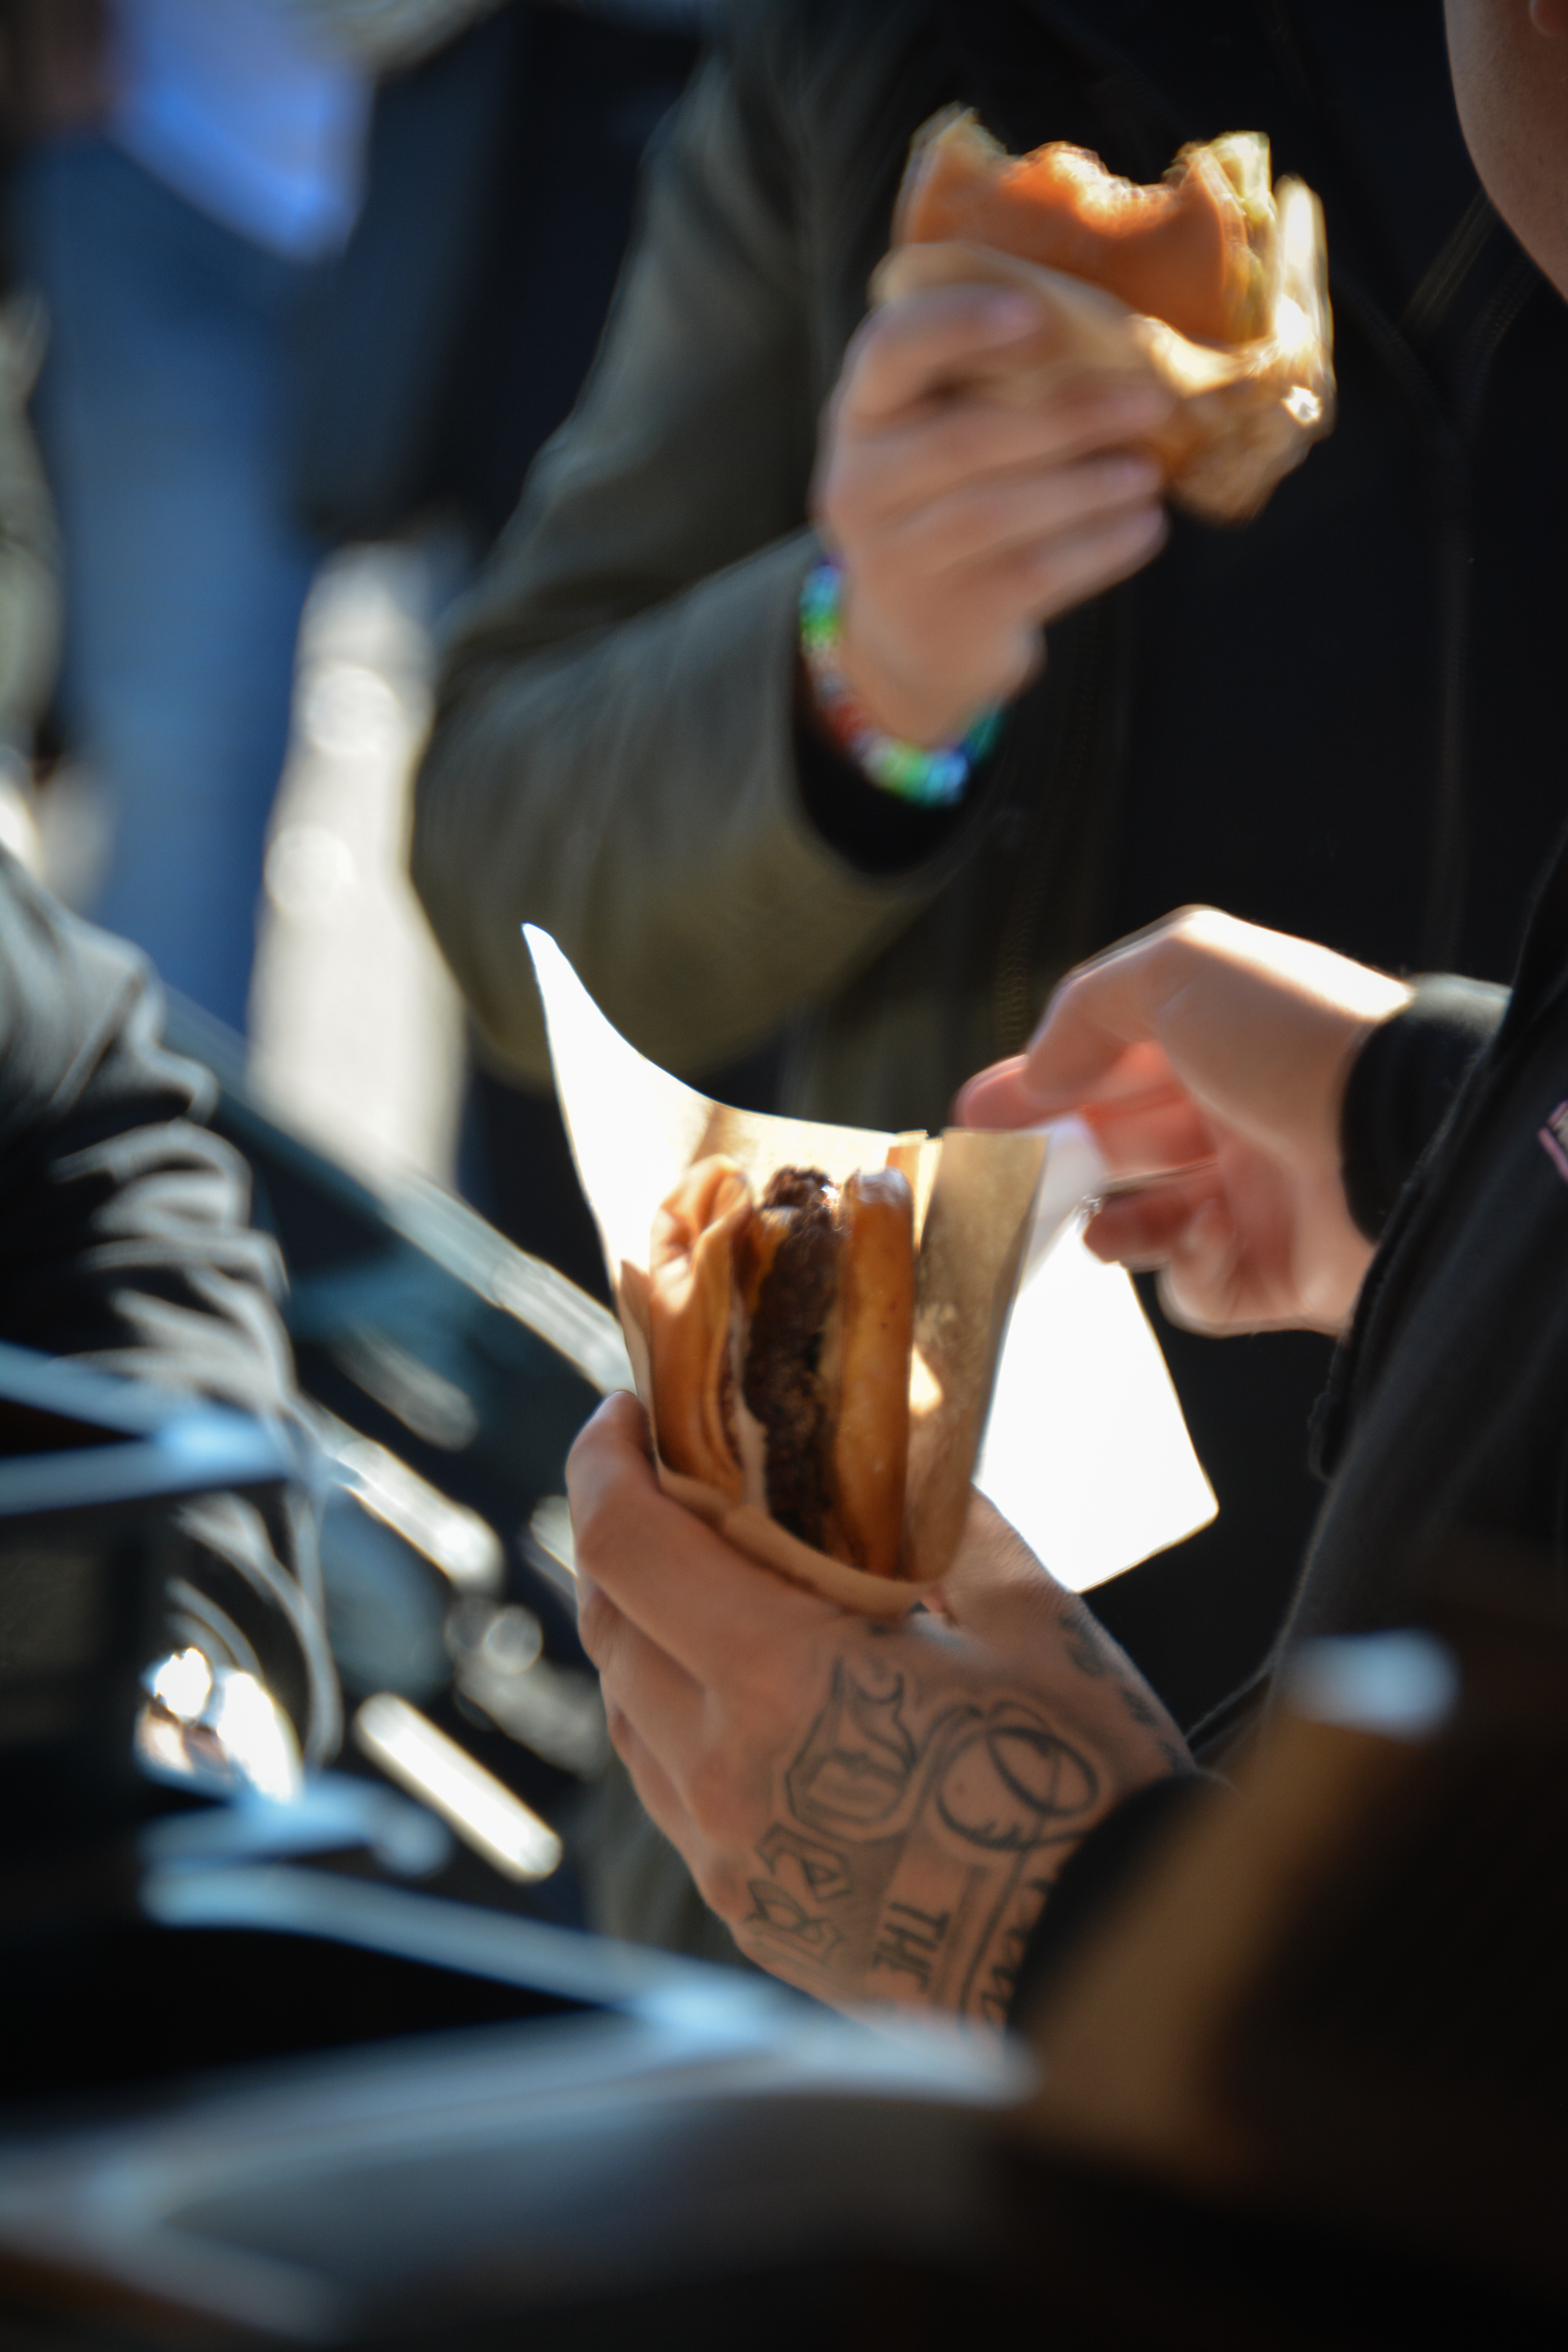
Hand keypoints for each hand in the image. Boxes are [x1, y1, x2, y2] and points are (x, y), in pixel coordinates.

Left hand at [569, 1393, 1185, 2025]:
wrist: (1109, 1964)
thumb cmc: (1083, 1785)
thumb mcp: (1032, 1620)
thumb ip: (949, 1524)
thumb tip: (909, 1458)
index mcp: (780, 1679)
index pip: (626, 1546)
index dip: (602, 1460)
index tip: (622, 1409)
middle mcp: (722, 1773)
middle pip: (610, 1627)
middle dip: (618, 1534)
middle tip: (668, 1479)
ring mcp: (727, 1857)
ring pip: (630, 1715)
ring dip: (644, 1631)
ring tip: (702, 1577)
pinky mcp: (751, 1910)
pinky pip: (674, 1794)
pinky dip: (682, 1718)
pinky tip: (745, 1690)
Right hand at [812, 285, 1173, 744]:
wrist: (912, 640)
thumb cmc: (947, 503)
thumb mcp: (936, 434)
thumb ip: (987, 383)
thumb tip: (1117, 337)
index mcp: (862, 415)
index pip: (891, 351)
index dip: (960, 325)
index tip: (1039, 312)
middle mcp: (862, 487)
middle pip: (963, 441)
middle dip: (1067, 415)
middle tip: (1152, 398)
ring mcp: (896, 561)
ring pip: (997, 513)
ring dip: (1088, 486)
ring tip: (1148, 471)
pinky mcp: (945, 618)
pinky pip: (1032, 575)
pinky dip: (1099, 547)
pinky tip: (1145, 526)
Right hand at [958, 907, 1413, 1336]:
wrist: (1396, 1134)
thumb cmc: (1294, 1036)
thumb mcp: (1179, 968)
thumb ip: (1089, 1005)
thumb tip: (1040, 1070)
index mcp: (1222, 1040)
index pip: (1113, 1061)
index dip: (1041, 1082)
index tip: (979, 1112)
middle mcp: (1243, 1115)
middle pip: (1122, 1143)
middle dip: (1057, 1159)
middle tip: (1002, 1177)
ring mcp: (1263, 1197)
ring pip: (1151, 1223)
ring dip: (1111, 1224)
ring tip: (1096, 1222)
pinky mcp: (1281, 1275)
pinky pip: (1200, 1286)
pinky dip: (1186, 1266)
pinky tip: (1200, 1234)